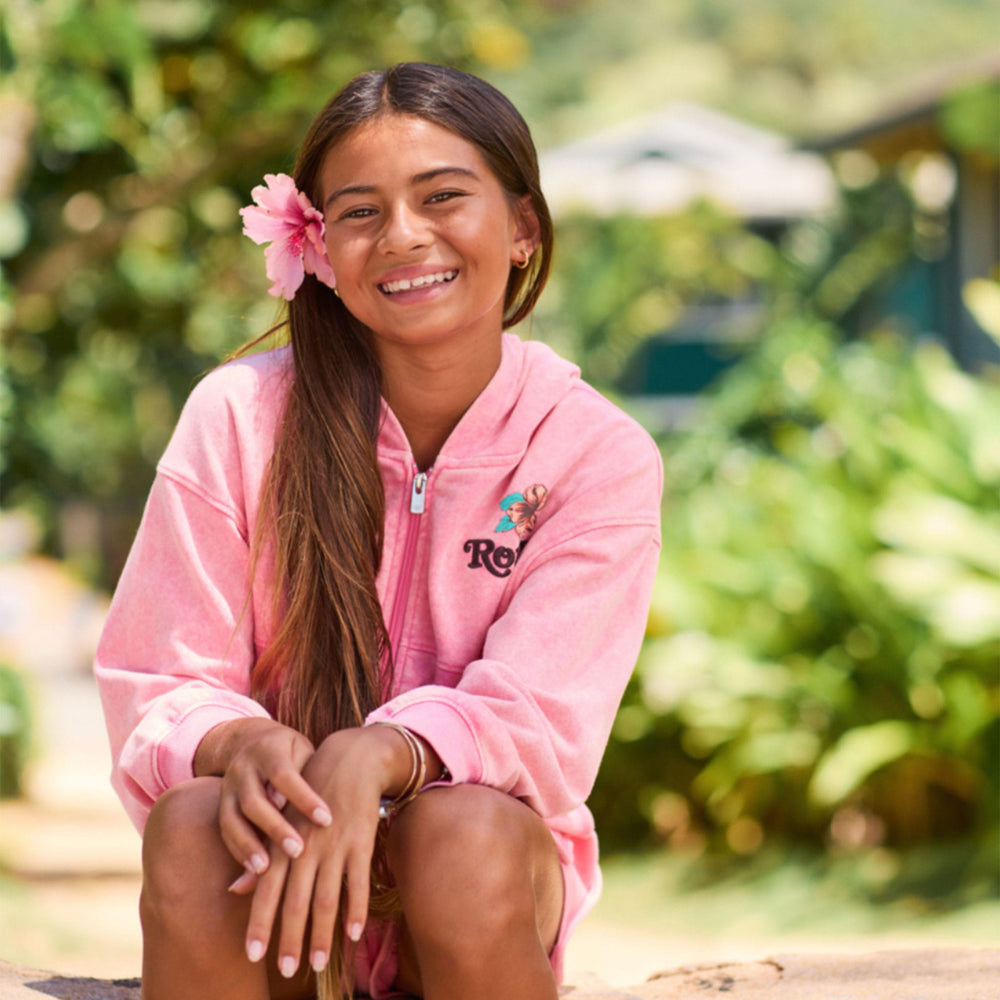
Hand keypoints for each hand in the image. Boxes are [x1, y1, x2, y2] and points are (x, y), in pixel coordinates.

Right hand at [196, 718, 333, 877]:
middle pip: (254, 800)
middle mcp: (243, 768)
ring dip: (248, 846)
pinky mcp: (220, 805)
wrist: (251, 741)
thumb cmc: (291, 752)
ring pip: (232, 818)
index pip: (284, 774)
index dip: (304, 798)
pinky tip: (254, 869)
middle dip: (275, 828)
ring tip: (265, 869)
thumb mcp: (302, 752)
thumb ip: (304, 776)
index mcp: (268, 750)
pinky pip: (225, 830)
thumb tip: (294, 808)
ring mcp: (228, 787)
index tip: (326, 820)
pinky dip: (238, 850)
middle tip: (298, 851)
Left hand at [242, 725, 408, 976]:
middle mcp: (306, 847)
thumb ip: (262, 858)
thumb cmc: (311, 794)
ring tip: (320, 964)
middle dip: (290, 938)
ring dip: (323, 934)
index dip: (260, 924)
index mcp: (283, 843)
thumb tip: (234, 891)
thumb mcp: (284, 821)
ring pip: (326, 898)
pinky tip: (354, 934)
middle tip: (286, 970)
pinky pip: (358, 882)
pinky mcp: (361, 840)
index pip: (266, 890)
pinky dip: (356, 909)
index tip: (253, 956)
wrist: (350, 759)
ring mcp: (335, 845)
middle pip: (295, 901)